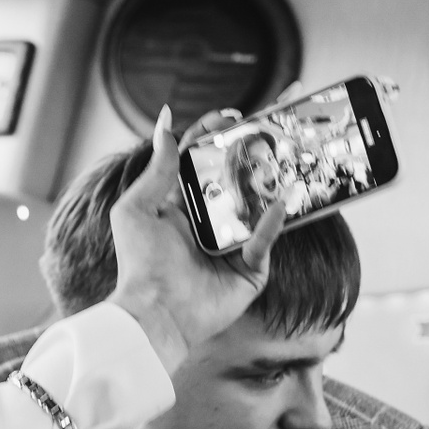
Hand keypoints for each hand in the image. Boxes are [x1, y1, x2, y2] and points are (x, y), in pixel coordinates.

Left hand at [108, 108, 284, 372]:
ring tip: (290, 153)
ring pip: (260, 204)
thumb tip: (166, 119)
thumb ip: (157, 166)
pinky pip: (265, 240)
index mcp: (182, 203)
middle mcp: (210, 221)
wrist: (154, 315)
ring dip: (275, 179)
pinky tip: (281, 201)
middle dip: (258, 148)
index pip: (203, 159)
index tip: (233, 113)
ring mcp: (233, 244)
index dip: (217, 134)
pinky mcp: (250, 269)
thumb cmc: (139, 264)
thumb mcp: (137, 208)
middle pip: (238, 175)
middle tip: (279, 120)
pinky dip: (273, 222)